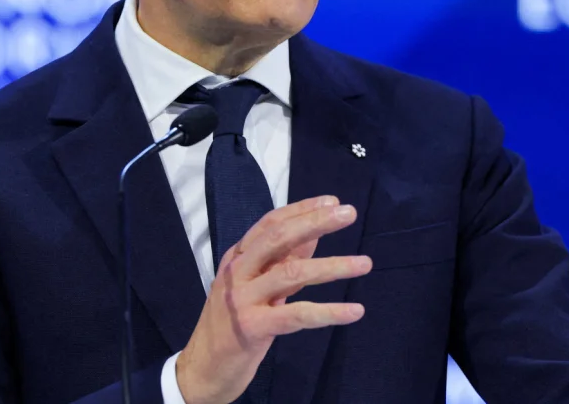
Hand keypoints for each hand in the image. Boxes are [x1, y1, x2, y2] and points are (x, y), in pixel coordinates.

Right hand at [175, 196, 372, 403]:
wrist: (203, 368)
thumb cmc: (232, 323)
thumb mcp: (254, 286)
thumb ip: (281, 261)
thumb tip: (314, 235)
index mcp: (237, 258)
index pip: (270, 223)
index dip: (302, 209)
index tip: (333, 201)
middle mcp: (237, 272)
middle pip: (278, 237)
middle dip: (315, 222)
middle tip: (348, 214)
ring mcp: (242, 299)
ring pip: (292, 273)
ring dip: (333, 266)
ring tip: (365, 264)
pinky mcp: (253, 327)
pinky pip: (297, 315)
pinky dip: (329, 312)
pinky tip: (355, 311)